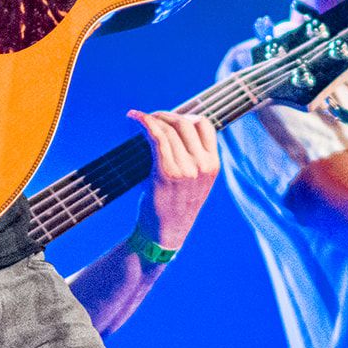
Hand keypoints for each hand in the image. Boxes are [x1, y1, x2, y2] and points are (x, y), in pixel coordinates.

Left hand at [128, 110, 218, 252]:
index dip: (186, 116)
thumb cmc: (176, 205)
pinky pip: (157, 138)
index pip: (205, 125)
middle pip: (185, 123)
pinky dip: (145, 123)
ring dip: (152, 118)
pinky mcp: (166, 173)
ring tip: (140, 118)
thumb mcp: (196, 182)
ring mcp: (186, 169)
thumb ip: (194, 158)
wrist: (166, 232)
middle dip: (166, 115)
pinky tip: (135, 118)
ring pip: (169, 129)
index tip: (171, 119)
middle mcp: (202, 166)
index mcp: (212, 165)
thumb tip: (175, 128)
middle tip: (152, 117)